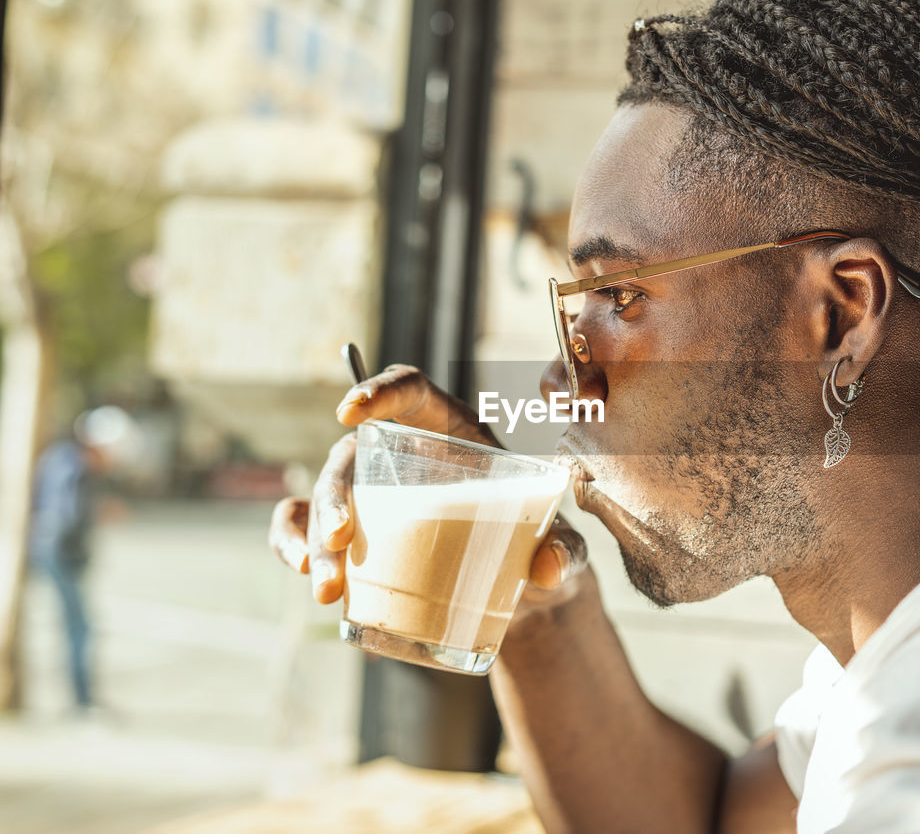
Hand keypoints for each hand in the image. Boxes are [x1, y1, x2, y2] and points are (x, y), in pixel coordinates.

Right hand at [267, 364, 587, 607]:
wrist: (520, 593)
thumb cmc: (538, 546)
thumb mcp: (561, 544)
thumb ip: (566, 552)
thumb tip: (550, 568)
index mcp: (453, 432)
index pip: (411, 389)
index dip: (379, 389)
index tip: (349, 412)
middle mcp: (404, 455)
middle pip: (355, 456)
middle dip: (336, 496)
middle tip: (342, 539)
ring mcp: (373, 494)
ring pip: (322, 496)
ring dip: (312, 535)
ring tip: (326, 587)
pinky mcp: (354, 534)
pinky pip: (304, 526)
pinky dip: (291, 542)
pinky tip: (303, 571)